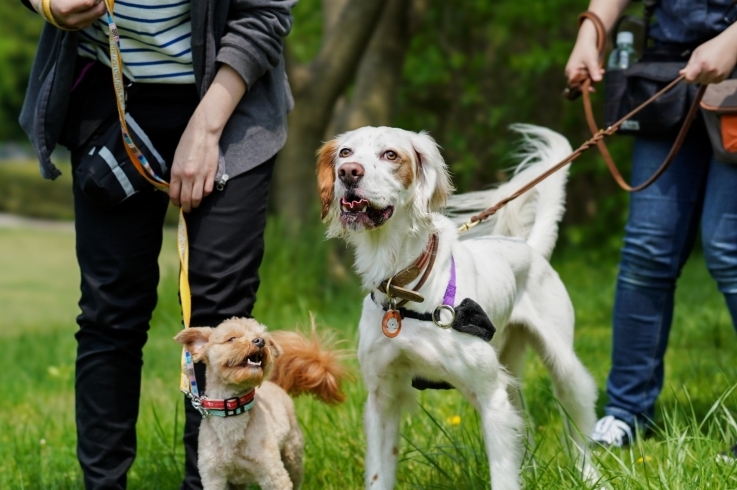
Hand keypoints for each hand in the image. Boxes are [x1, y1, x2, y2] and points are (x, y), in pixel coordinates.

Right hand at [41, 0, 106, 29]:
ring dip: (102, 4)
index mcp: (65, 9)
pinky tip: (94, 3)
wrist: (52, 10)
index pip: (87, 2)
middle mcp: (73, 20)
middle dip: (102, 1)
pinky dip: (98, 8)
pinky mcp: (85, 26)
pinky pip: (96, 17)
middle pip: (97, 10)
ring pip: (99, 14)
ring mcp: (80, 25)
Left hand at [169, 64, 246, 211]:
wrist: (203, 133)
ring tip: (195, 205)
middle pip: (186, 199)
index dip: (175, 201)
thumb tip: (177, 186)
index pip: (174, 194)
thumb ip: (176, 173)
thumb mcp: (176, 158)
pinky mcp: (211, 174)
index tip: (177, 204)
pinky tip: (203, 193)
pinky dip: (205, 194)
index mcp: (176, 172)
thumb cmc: (188, 143)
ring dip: (195, 204)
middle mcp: (187, 176)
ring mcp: (200, 176)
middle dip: (186, 207)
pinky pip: (207, 190)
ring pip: (197, 198)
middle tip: (187, 209)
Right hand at [565, 20, 604, 90]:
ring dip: (593, 77)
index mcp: (570, 71)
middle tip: (600, 77)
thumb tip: (598, 80)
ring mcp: (575, 71)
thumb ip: (594, 71)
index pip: (574, 85)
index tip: (592, 89)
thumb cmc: (587, 49)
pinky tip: (600, 70)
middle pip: (580, 83)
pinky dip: (592, 74)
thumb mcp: (592, 60)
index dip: (582, 88)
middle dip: (590, 81)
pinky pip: (586, 76)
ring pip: (584, 80)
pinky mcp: (580, 70)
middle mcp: (570, 73)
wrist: (587, 39)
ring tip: (602, 71)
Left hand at [680, 25, 736, 84]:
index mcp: (701, 63)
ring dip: (703, 77)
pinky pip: (711, 82)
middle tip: (701, 66)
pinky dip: (710, 78)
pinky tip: (714, 69)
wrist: (731, 45)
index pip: (689, 79)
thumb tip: (681, 74)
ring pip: (703, 82)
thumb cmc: (711, 47)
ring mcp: (717, 75)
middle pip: (695, 81)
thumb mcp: (697, 53)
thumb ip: (689, 65)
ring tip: (708, 66)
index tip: (687, 73)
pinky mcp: (722, 78)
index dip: (686, 77)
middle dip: (695, 76)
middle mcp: (709, 70)